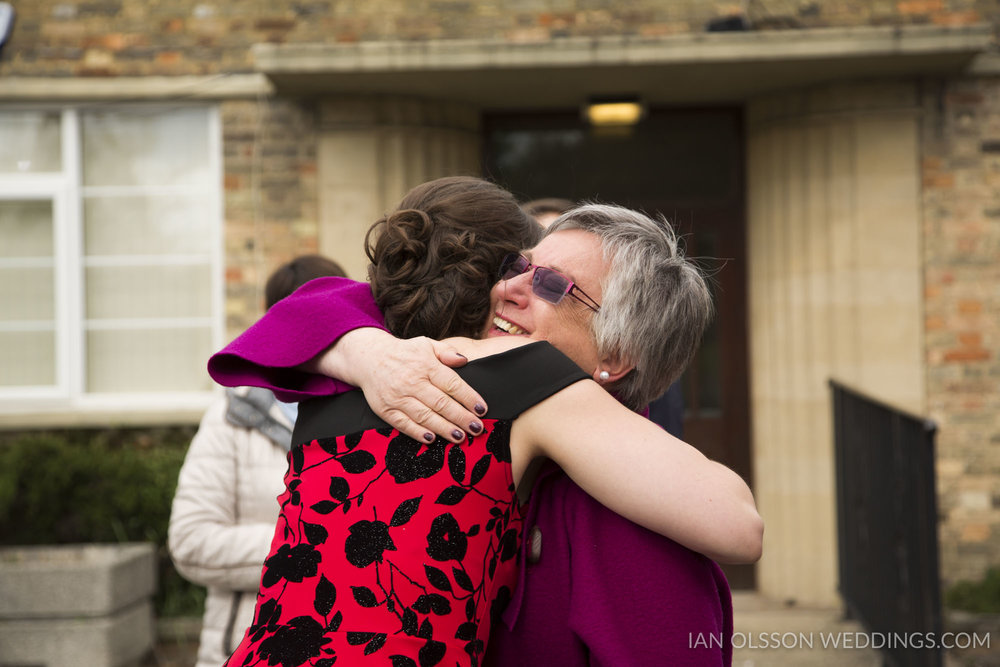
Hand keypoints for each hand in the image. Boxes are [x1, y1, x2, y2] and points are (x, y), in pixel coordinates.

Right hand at [313, 329, 486, 443]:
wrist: (369, 358)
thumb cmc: (404, 353)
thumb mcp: (426, 344)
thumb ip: (446, 352)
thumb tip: (464, 360)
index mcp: (425, 365)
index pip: (452, 383)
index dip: (468, 397)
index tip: (482, 409)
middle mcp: (412, 381)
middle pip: (441, 403)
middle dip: (461, 417)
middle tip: (476, 428)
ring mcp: (397, 397)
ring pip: (424, 416)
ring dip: (444, 428)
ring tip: (460, 437)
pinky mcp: (385, 409)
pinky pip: (403, 424)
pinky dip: (417, 432)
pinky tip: (432, 438)